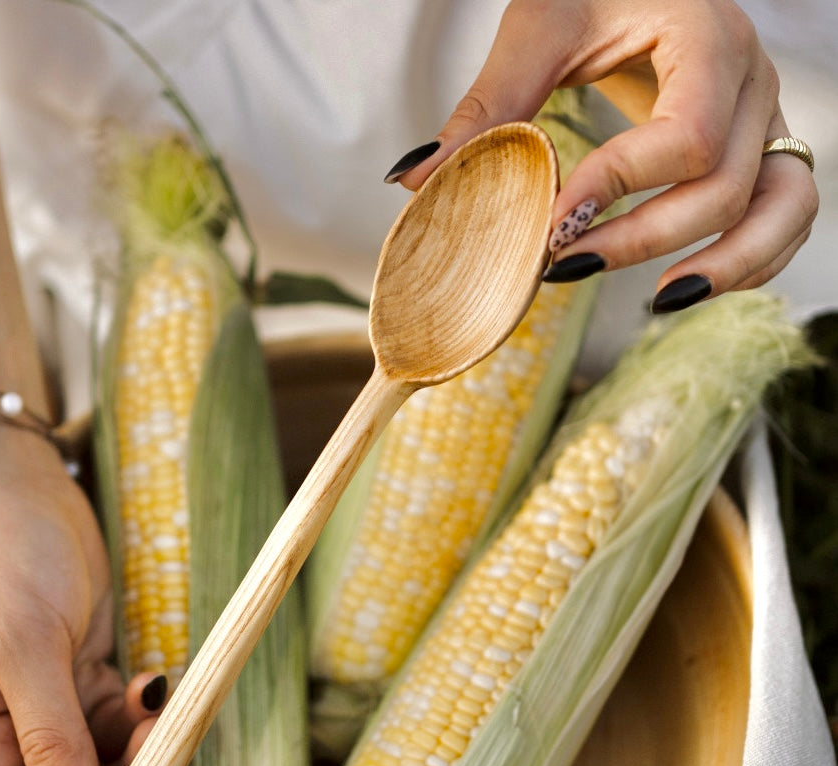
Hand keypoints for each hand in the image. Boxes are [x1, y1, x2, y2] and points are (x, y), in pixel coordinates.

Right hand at [0, 426, 163, 765]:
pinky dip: (148, 721)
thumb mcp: (21, 644)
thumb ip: (47, 735)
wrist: (21, 493)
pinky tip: (156, 686)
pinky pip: (124, 726)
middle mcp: (9, 739)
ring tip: (169, 724)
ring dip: (145, 763)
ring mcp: (48, 713)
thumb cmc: (4, 559)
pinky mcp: (82, 684)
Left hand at [388, 0, 817, 311]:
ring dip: (727, 265)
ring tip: (659, 301)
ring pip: (784, 206)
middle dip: (644, 240)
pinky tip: (688, 282)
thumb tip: (414, 178)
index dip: (619, 190)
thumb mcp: (538, 29)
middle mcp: (753, 79)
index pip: (686, 136)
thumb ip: (487, 106)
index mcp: (708, 37)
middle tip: (566, 268)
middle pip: (727, 185)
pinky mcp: (761, 145)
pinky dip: (751, 257)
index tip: (551, 225)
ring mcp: (767, 115)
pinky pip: (786, 211)